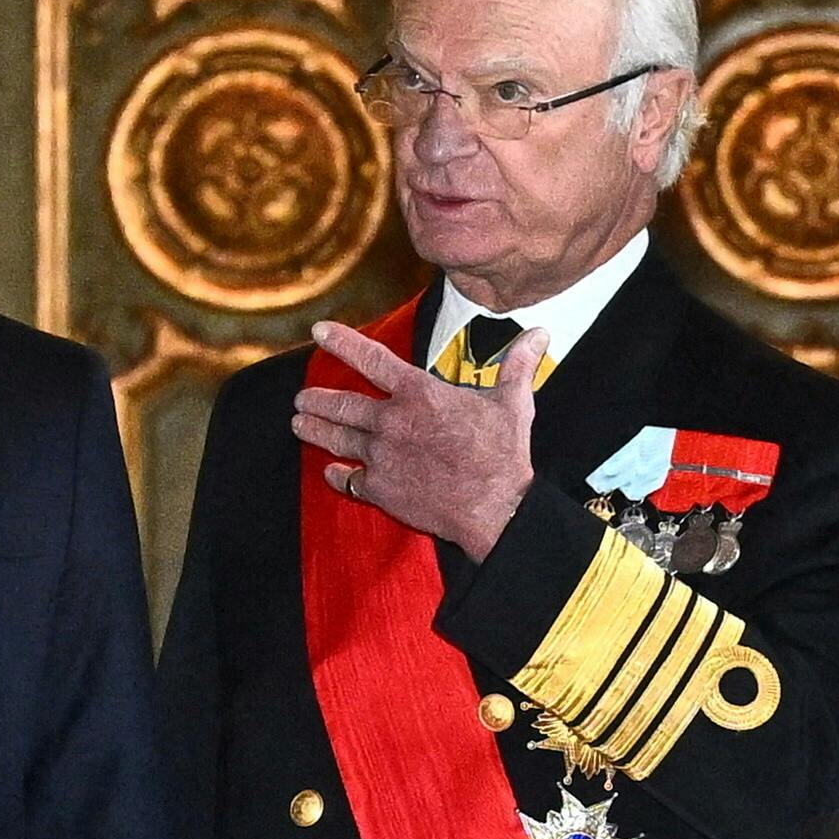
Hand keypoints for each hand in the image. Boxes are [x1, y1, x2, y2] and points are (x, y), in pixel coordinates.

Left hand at [290, 316, 541, 558]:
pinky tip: (330, 472)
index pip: (372, 359)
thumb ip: (517, 364)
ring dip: (314, 430)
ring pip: (337, 439)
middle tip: (301, 399)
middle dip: (316, 400)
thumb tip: (539, 334)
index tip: (319, 331)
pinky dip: (337, 475)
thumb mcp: (513, 402)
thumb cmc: (503, 453)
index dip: (343, 342)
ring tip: (299, 425)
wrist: (495, 507)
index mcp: (419, 393)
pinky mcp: (381, 490)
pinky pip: (348, 480)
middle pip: (342, 404)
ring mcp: (382, 457)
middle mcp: (392, 421)